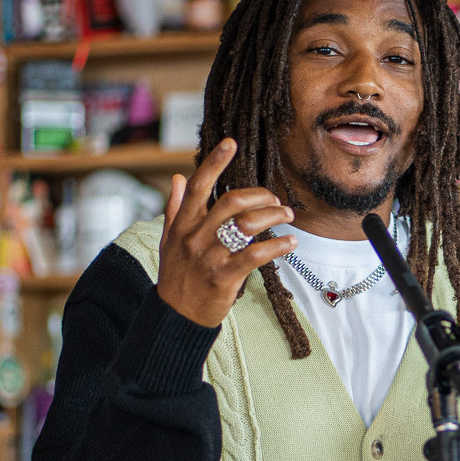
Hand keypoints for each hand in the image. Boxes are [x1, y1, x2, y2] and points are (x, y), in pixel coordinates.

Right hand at [155, 138, 296, 327]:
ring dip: (273, 216)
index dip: (214, 162)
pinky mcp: (225, 277)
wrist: (175, 316)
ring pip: (247, 225)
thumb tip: (177, 177)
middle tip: (275, 199)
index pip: (197, 185)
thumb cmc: (176, 276)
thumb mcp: (168, 240)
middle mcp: (195, 237)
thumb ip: (175, 208)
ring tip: (286, 216)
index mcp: (182, 224)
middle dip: (259, 195)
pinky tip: (290, 242)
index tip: (231, 143)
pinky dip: (278, 246)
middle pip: (231, 202)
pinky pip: (256, 255)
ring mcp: (210, 257)